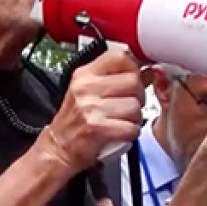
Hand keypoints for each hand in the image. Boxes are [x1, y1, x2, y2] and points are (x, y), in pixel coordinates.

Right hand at [36, 49, 143, 172]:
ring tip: (123, 120)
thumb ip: (117, 79)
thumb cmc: (75, 121)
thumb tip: (147, 71)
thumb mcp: (90, 92)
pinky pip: (131, 127)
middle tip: (128, 105)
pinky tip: (121, 132)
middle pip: (133, 81)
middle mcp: (86, 88)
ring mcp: (90, 108)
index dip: (134, 68)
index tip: (134, 77)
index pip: (120, 57)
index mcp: (84, 75)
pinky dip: (131, 133)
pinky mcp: (97, 128)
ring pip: (135, 106)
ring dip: (135, 117)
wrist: (58, 148)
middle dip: (138, 96)